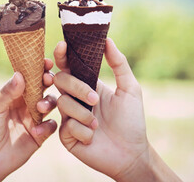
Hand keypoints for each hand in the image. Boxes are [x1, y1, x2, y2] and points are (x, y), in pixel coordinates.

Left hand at [0, 59, 56, 181]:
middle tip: (48, 79)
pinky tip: (37, 130)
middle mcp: (26, 104)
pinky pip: (51, 126)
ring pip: (50, 104)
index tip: (45, 62)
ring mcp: (34, 118)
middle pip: (43, 88)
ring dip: (48, 102)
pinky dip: (47, 126)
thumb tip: (20, 74)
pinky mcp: (39, 135)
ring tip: (39, 108)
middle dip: (48, 81)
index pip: (29, 77)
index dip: (38, 69)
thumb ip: (7, 92)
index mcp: (14, 94)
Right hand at [53, 38, 180, 180]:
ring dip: (83, 114)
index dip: (62, 55)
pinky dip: (83, 131)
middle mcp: (74, 99)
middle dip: (77, 88)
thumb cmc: (132, 121)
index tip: (62, 46)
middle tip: (95, 100)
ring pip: (62, 103)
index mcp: (86, 85)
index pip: (68, 66)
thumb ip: (119, 64)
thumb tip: (108, 40)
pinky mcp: (66, 135)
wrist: (131, 153)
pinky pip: (66, 126)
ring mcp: (68, 117)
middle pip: (61, 80)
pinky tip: (93, 138)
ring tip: (97, 124)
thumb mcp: (130, 89)